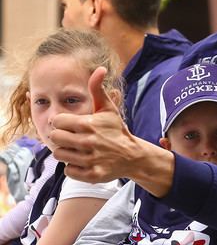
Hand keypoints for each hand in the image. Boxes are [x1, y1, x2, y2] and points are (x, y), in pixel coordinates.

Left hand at [51, 67, 174, 196]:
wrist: (133, 155)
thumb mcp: (108, 108)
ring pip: (59, 155)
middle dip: (61, 137)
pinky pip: (68, 171)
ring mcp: (90, 160)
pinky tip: (82, 161)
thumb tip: (99, 68)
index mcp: (89, 124)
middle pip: (55, 138)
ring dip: (66, 152)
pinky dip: (73, 167)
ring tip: (77, 149)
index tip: (71, 125)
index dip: (62, 122)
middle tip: (71, 138)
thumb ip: (98, 89)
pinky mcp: (92, 175)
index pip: (57, 121)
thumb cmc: (116, 130)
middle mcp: (88, 142)